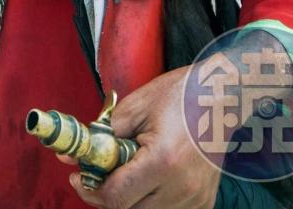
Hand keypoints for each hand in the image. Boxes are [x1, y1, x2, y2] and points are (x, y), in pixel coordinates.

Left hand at [68, 67, 219, 208]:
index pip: (116, 197)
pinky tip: (148, 176)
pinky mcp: (203, 203)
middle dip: (107, 194)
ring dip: (129, 198)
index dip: (91, 189)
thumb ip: (102, 135)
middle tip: (98, 171)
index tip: (79, 176)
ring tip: (127, 169)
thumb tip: (71, 156)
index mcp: (163, 161)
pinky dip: (150, 199)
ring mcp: (195, 200)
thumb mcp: (135, 107)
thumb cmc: (178, 95)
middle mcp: (181, 188)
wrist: (222, 97)